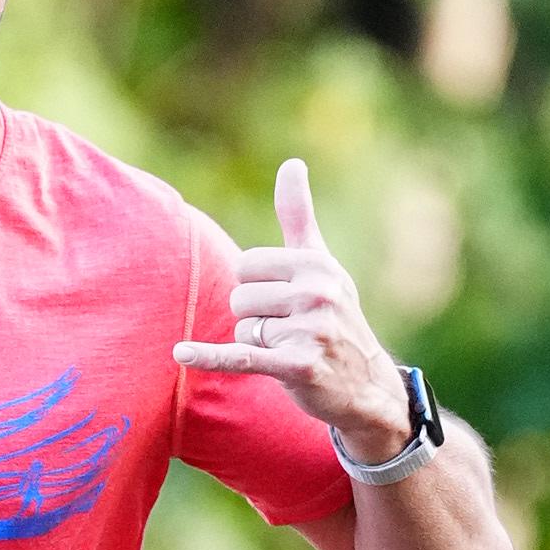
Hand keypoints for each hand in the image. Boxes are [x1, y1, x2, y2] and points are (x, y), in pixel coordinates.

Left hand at [172, 158, 409, 465]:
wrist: (367, 386)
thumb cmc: (336, 319)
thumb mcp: (322, 265)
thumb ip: (299, 217)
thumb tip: (291, 163)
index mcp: (317, 264)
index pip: (246, 265)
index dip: (257, 287)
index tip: (286, 302)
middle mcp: (317, 293)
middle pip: (240, 297)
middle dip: (256, 318)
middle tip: (291, 332)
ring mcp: (310, 329)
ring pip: (243, 328)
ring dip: (259, 344)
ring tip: (292, 350)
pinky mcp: (298, 365)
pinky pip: (242, 355)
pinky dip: (210, 356)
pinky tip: (181, 353)